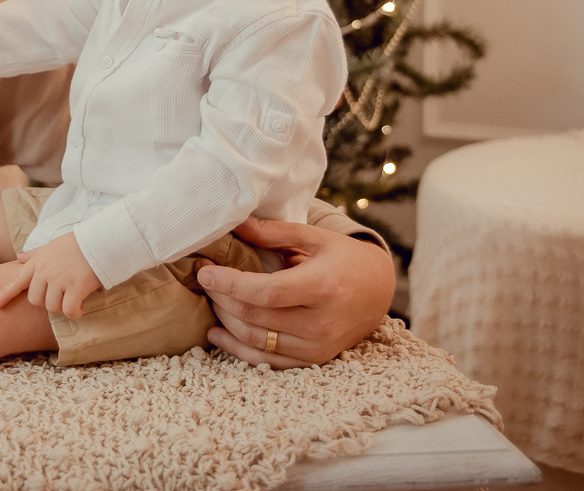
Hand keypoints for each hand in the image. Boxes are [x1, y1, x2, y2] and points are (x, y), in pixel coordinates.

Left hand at [0, 232, 101, 318]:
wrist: (99, 240)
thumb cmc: (76, 243)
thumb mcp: (52, 245)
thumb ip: (35, 255)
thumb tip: (19, 258)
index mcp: (38, 262)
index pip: (16, 280)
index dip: (4, 294)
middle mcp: (45, 271)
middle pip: (35, 300)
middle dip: (46, 303)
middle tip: (60, 298)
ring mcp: (60, 279)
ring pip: (52, 307)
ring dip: (62, 308)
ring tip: (72, 302)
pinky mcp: (76, 287)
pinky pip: (69, 310)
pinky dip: (74, 313)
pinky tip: (80, 309)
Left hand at [197, 216, 394, 368]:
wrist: (379, 291)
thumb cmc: (343, 258)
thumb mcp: (313, 237)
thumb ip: (273, 231)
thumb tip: (234, 221)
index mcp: (321, 286)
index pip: (265, 293)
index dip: (229, 284)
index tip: (205, 270)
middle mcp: (320, 322)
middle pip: (254, 317)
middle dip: (220, 297)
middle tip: (204, 277)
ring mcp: (317, 346)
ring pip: (255, 341)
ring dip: (224, 320)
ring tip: (210, 299)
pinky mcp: (313, 360)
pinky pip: (266, 361)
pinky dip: (237, 349)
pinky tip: (217, 332)